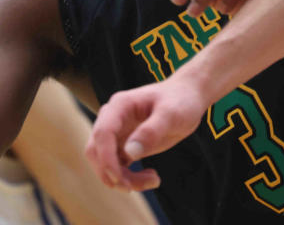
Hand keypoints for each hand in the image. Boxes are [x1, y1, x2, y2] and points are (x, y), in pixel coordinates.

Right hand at [85, 77, 208, 191]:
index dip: (106, 158)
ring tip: (153, 180)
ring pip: (105, 163)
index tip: (120, 178)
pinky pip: (117, 166)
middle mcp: (113, 118)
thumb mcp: (172, 114)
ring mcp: (117, 132)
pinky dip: (129, 177)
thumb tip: (130, 153)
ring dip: (122, 179)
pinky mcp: (124, 145)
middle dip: (111, 173)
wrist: (187, 97)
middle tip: (135, 187)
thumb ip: (151, 131)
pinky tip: (152, 177)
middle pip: (96, 151)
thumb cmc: (180, 101)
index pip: (102, 134)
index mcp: (120, 105)